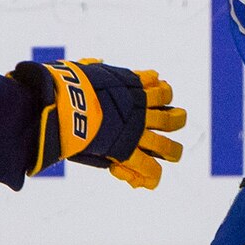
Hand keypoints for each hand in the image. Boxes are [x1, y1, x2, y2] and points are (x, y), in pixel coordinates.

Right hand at [10, 59, 186, 188]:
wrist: (68, 100)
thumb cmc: (70, 82)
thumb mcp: (88, 68)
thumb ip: (95, 67)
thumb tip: (97, 62)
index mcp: (133, 88)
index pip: (161, 90)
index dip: (163, 92)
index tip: (160, 92)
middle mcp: (141, 111)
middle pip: (172, 118)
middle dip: (176, 120)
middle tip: (175, 121)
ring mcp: (136, 132)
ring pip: (168, 147)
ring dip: (172, 152)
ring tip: (173, 154)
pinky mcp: (126, 151)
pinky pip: (148, 169)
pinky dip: (149, 177)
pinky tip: (148, 181)